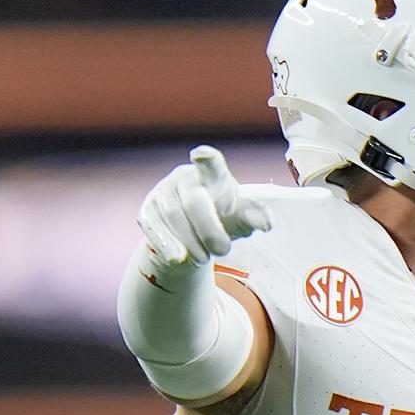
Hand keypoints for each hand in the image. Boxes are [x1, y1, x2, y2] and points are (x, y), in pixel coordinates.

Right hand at [135, 146, 270, 269]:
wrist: (192, 240)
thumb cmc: (221, 221)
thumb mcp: (240, 219)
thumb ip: (253, 217)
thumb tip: (267, 222)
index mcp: (211, 174)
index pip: (211, 165)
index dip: (206, 159)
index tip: (201, 155)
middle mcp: (184, 178)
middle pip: (194, 200)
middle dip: (209, 229)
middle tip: (223, 251)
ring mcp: (162, 192)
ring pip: (173, 215)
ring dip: (191, 241)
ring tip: (205, 259)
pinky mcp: (147, 211)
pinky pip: (153, 227)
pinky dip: (167, 244)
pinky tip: (178, 259)